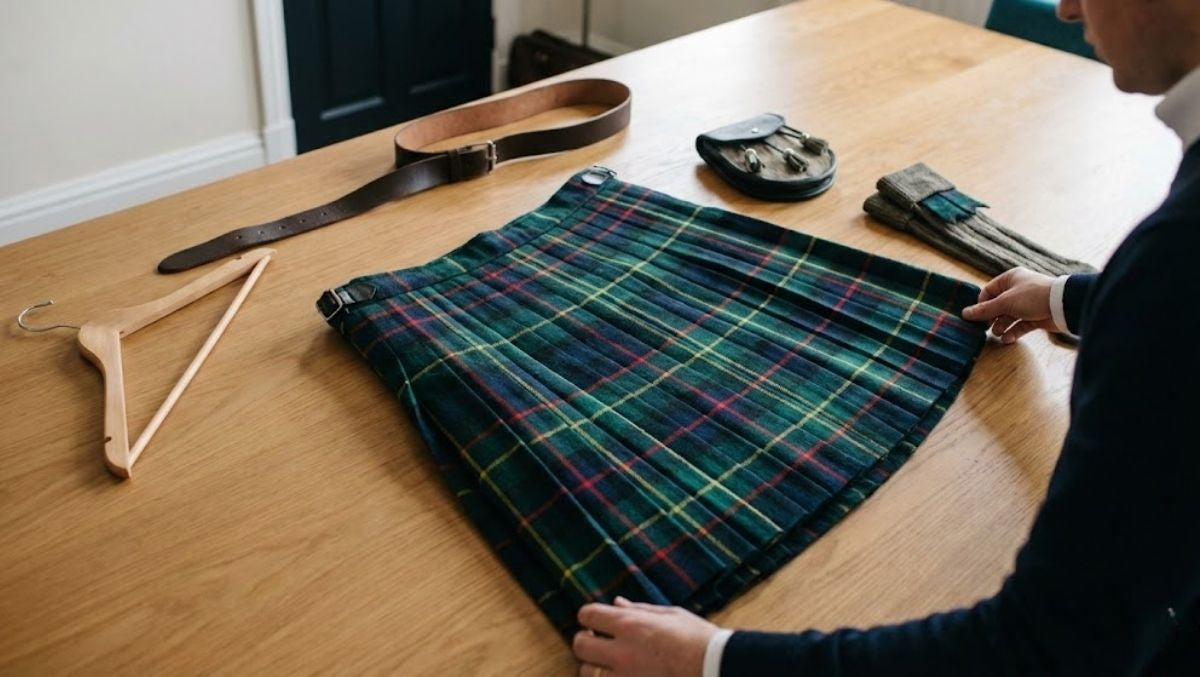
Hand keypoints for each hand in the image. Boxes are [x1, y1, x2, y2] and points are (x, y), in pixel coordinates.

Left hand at [573, 597, 718, 676]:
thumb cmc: (699, 639)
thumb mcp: (671, 615)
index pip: (588, 615)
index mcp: (631, 626)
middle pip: (580, 645)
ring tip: (608, 665)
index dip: (589, 616)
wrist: (716, 669)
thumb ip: (639, 610)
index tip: (597, 621)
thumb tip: (617, 603)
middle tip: (598, 642)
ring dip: (594, 667)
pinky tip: (622, 675)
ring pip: (587, 673)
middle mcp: (622, 652)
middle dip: (586, 642)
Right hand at [961, 267, 1057, 343]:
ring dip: (1001, 326)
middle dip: (991, 318)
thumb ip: (984, 310)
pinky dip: (1013, 332)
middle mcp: (1017, 290)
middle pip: (998, 306)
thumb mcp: (1005, 302)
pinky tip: (1007, 340)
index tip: (976, 317)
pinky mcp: (1035, 317)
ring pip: (1008, 317)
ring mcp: (1027, 304)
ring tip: (998, 334)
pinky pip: (1020, 325)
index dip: (981, 304)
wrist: (1062, 305)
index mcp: (1010, 279)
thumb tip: (964, 313)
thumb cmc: (1032, 297)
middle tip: (985, 328)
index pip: (989, 291)